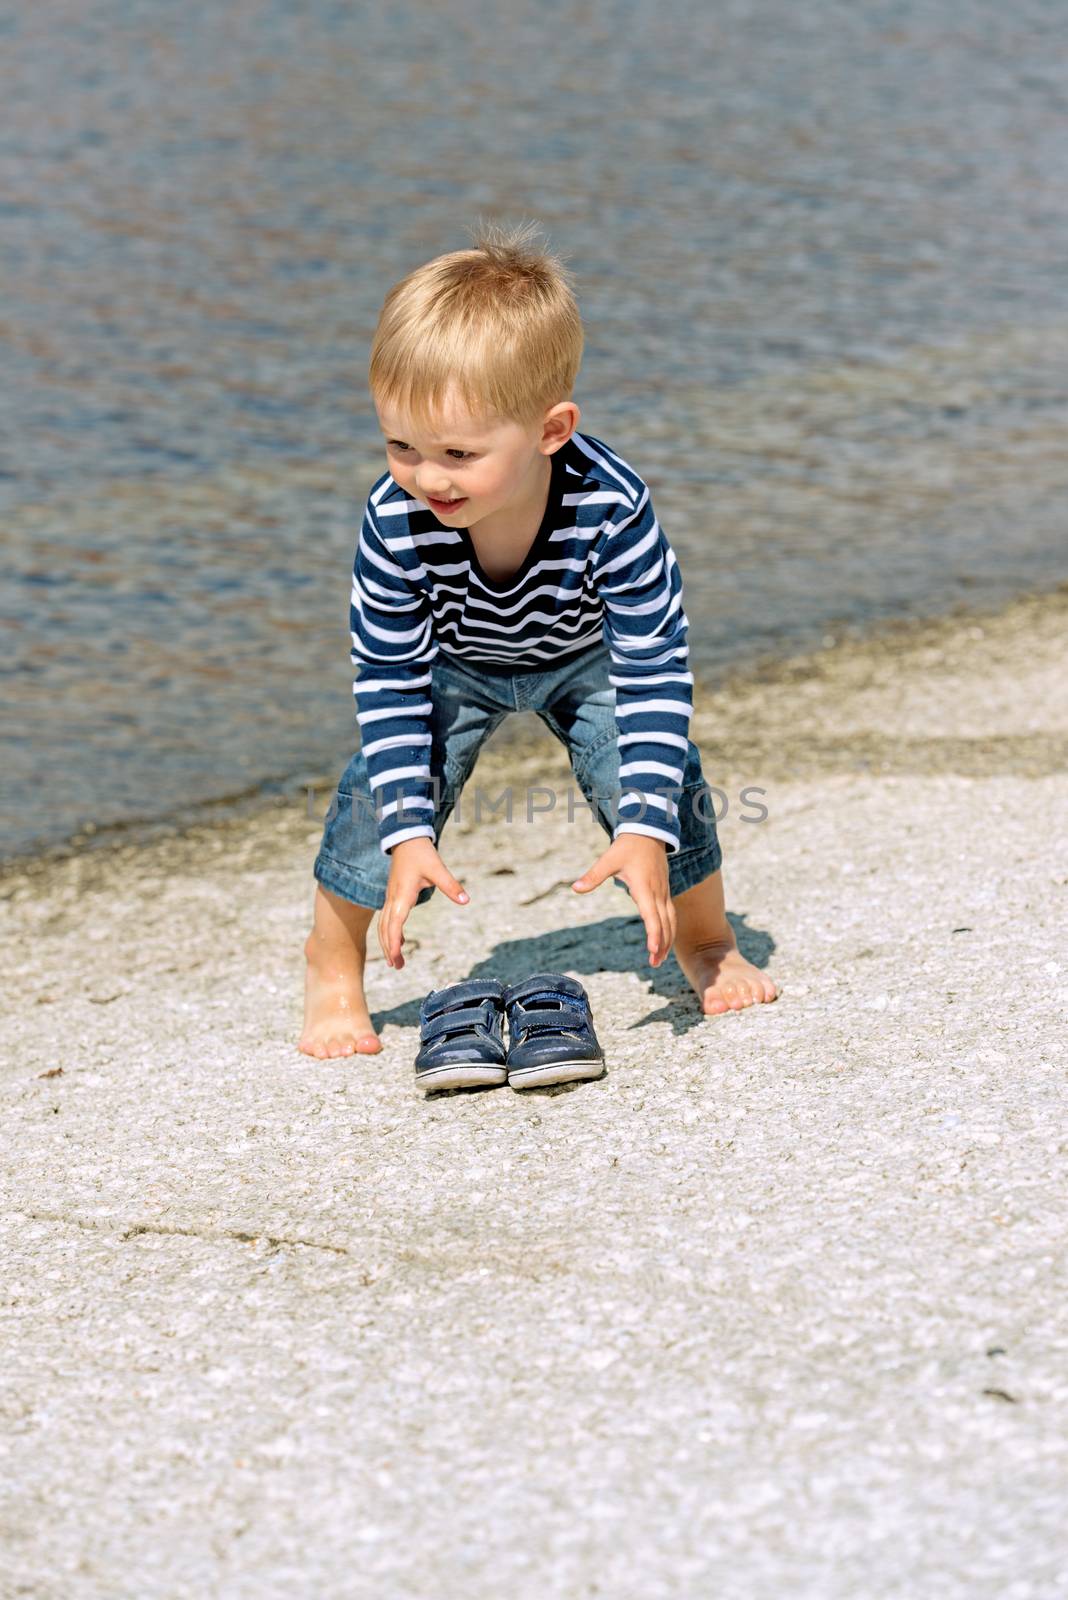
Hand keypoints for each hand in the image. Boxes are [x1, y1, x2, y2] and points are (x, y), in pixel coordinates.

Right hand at [379, 837, 468, 968]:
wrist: (405, 838)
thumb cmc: (421, 853)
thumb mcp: (438, 869)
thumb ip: (451, 886)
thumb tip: (465, 901)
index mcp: (402, 896)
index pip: (394, 924)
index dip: (393, 942)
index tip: (396, 958)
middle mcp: (392, 899)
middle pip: (385, 929)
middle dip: (389, 949)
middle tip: (397, 967)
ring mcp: (390, 898)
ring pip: (383, 925)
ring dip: (387, 943)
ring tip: (394, 961)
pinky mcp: (392, 896)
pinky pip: (387, 918)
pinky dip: (390, 932)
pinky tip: (399, 942)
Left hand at [572, 834, 675, 966]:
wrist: (648, 831)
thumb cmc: (627, 847)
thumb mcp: (608, 860)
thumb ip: (593, 876)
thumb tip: (575, 888)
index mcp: (644, 888)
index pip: (652, 916)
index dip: (654, 934)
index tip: (653, 950)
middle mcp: (657, 892)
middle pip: (665, 924)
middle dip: (662, 945)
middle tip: (654, 964)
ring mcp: (664, 892)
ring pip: (671, 921)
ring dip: (668, 940)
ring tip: (660, 959)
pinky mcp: (665, 891)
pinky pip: (670, 914)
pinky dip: (669, 930)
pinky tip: (665, 941)